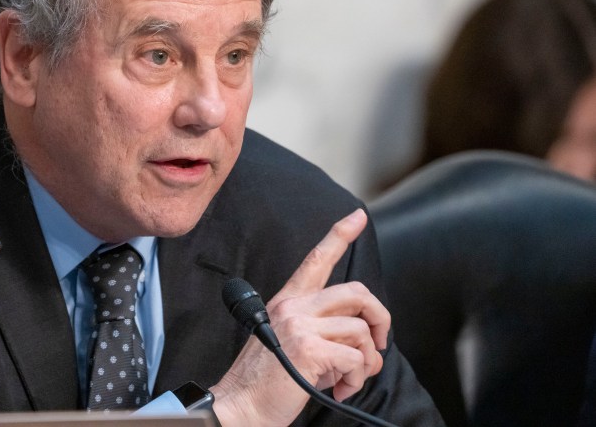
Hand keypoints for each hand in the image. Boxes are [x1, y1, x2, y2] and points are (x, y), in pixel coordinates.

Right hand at [210, 209, 390, 426]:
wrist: (241, 406)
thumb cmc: (266, 380)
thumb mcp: (289, 341)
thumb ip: (320, 328)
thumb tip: (360, 338)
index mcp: (288, 301)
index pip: (316, 259)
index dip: (340, 235)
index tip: (358, 216)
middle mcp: (293, 306)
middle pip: (356, 292)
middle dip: (380, 318)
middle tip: (378, 345)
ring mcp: (299, 325)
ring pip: (360, 330)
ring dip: (366, 362)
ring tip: (349, 378)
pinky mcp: (308, 349)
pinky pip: (356, 358)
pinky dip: (356, 379)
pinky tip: (339, 388)